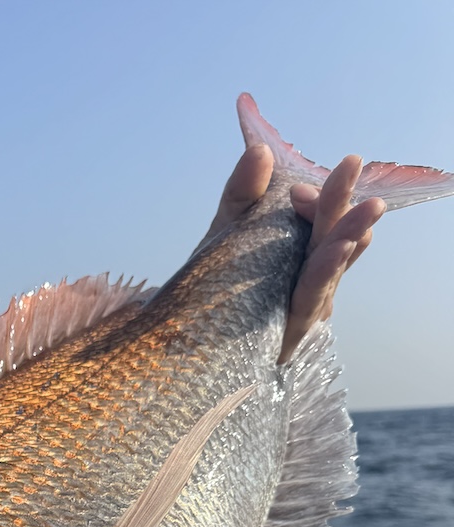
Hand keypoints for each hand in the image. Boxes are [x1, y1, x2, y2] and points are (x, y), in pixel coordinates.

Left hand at [207, 144, 385, 362]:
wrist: (185, 352)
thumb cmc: (212, 292)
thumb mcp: (224, 235)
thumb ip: (242, 195)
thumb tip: (260, 150)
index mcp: (297, 251)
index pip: (317, 219)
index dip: (320, 198)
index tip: (297, 187)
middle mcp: (306, 278)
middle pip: (326, 237)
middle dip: (339, 203)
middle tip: (353, 163)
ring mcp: (301, 307)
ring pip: (325, 269)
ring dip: (345, 237)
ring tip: (366, 211)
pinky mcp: (287, 334)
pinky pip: (307, 301)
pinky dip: (323, 274)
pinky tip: (337, 250)